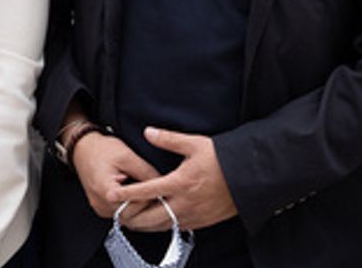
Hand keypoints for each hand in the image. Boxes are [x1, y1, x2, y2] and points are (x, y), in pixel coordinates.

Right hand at [72, 131, 163, 221]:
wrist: (83, 149)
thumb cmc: (103, 150)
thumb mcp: (127, 156)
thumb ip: (145, 172)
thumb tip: (163, 184)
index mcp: (106, 192)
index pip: (133, 207)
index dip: (149, 199)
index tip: (162, 192)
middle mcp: (101, 205)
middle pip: (130, 216)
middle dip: (146, 206)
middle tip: (162, 195)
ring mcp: (101, 209)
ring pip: (126, 217)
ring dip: (140, 208)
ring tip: (153, 195)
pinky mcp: (103, 208)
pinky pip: (121, 214)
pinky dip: (132, 207)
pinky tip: (141, 197)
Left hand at [108, 127, 237, 231]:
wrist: (250, 177)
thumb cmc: (223, 159)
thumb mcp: (195, 144)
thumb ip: (169, 140)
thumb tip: (149, 132)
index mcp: (180, 182)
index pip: (146, 191)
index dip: (126, 194)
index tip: (111, 195)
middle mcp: (184, 203)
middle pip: (149, 217)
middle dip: (131, 217)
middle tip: (116, 214)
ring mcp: (193, 215)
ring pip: (161, 226)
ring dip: (145, 225)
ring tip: (131, 221)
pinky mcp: (201, 222)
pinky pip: (176, 228)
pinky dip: (162, 226)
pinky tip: (156, 222)